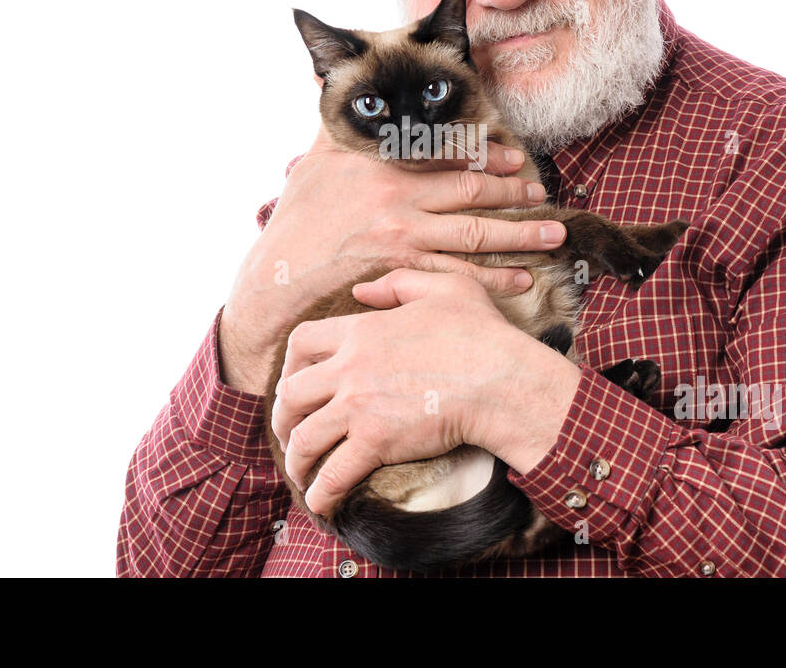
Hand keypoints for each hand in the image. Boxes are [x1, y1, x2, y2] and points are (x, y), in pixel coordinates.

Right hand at [219, 126, 567, 393]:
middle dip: (515, 193)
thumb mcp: (318, 158)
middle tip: (543, 195)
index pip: (448, 153)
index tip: (515, 158)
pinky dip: (494, 277)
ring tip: (554, 234)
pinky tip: (522, 278)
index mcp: (385, 164)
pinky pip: (459, 273)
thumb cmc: (299, 214)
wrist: (281, 270)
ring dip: (521, 234)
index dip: (488, 155)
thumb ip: (340, 124)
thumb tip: (334, 79)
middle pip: (473, 192)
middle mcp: (400, 198)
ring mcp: (404, 236)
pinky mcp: (403, 270)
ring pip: (476, 233)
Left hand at [269, 269, 580, 516]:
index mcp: (362, 330)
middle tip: (289, 430)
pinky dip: (321, 491)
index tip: (295, 381)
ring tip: (301, 472)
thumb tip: (361, 290)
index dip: (290, 364)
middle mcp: (350, 367)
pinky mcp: (376, 442)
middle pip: (291, 393)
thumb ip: (399, 284)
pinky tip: (320, 502)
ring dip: (296, 459)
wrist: (502, 381)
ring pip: (304, 437)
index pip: (301, 342)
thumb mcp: (446, 288)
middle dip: (283, 416)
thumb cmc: (483, 335)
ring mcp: (359, 406)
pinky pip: (334, 472)